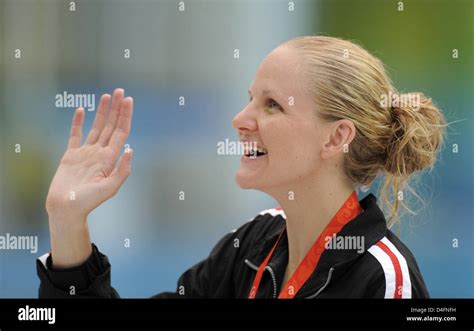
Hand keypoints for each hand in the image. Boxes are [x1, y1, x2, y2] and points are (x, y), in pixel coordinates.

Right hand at [46, 88, 133, 222]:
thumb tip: (131, 150)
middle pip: (111, 126)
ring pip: (96, 127)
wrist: (66, 208)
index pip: (121, 132)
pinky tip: (82, 110)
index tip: (128, 100)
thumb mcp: (110, 188)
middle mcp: (100, 153)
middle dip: (116, 108)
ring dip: (102, 111)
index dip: (125, 116)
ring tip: (106, 96)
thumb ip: (122, 170)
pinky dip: (78, 122)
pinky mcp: (71, 155)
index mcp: (110, 159)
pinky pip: (75, 135)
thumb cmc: (88, 202)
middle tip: (120, 91)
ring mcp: (86, 153)